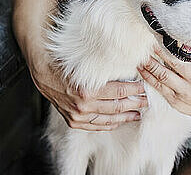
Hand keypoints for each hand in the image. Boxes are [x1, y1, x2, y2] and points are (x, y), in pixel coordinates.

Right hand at [29, 53, 147, 130]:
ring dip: (126, 117)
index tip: (144, 88)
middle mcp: (83, 106)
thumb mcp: (87, 65)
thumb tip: (129, 71)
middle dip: (135, 104)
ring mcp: (78, 116)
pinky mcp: (74, 121)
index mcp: (88, 90)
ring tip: (137, 113)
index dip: (134, 90)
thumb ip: (106, 71)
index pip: (119, 92)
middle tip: (146, 101)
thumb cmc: (66, 65)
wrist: (44, 74)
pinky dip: (110, 124)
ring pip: (109, 120)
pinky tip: (119, 121)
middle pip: (117, 107)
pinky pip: (96, 126)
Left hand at [137, 45, 190, 124]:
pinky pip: (158, 87)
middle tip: (148, 44)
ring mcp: (184, 91)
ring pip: (163, 76)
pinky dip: (148, 77)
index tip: (161, 37)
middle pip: (173, 63)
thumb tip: (180, 40)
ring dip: (150, 65)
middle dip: (158, 52)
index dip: (172, 45)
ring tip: (141, 56)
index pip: (186, 52)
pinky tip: (142, 70)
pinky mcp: (174, 100)